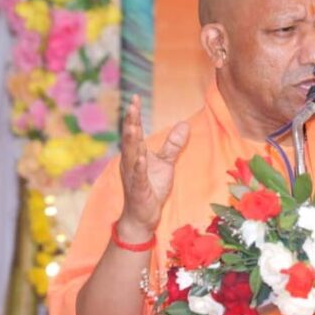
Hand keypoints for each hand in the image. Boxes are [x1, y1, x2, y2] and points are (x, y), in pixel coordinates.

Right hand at [118, 94, 189, 239]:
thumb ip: (173, 145)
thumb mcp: (166, 163)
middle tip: (131, 105)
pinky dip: (139, 168)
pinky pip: (138, 177)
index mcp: (136, 154)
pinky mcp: (139, 190)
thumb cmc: (151, 187)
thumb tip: (184, 124)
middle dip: (131, 122)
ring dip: (132, 141)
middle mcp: (130, 163)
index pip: (134, 131)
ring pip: (130, 156)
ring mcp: (133, 176)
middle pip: (130, 139)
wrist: (142, 216)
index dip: (134, 115)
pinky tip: (141, 158)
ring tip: (133, 125)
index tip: (134, 98)